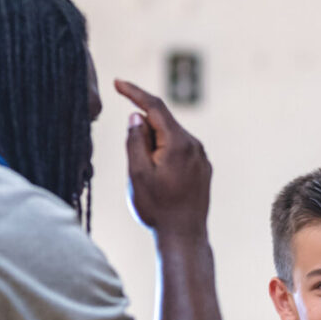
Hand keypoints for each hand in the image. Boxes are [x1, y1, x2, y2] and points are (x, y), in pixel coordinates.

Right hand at [115, 79, 210, 236]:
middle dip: (143, 132)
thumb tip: (136, 116)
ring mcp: (202, 158)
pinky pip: (180, 152)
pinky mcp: (203, 170)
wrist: (184, 237)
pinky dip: (165, 156)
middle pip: (162, 123)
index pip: (154, 106)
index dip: (134, 92)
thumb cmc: (157, 208)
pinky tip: (160, 181)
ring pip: (171, 139)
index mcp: (179, 143)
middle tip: (135, 164)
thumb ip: (135, 140)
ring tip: (148, 179)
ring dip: (154, 147)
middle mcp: (195, 146)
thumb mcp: (137, 173)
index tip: (117, 82)